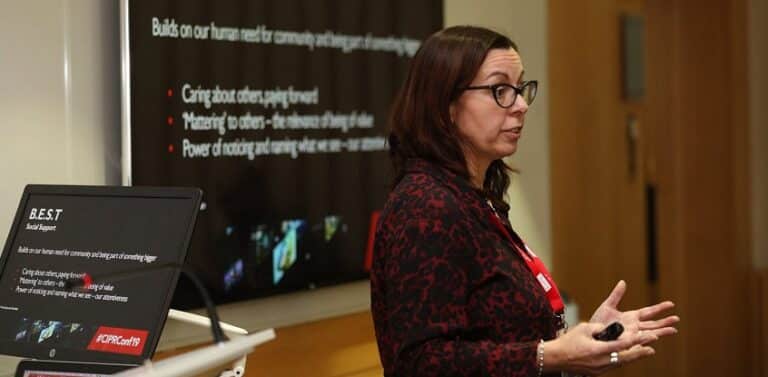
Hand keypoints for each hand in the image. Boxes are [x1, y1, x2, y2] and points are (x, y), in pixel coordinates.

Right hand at [543, 322, 657, 375]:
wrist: (556, 358)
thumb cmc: (568, 342)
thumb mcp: (584, 328)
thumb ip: (600, 327)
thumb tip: (611, 328)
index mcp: (599, 350)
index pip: (623, 345)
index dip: (637, 340)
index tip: (649, 336)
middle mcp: (602, 362)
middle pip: (626, 357)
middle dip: (640, 352)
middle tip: (652, 348)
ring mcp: (600, 369)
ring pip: (621, 362)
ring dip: (633, 356)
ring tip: (644, 351)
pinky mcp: (597, 372)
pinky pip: (613, 365)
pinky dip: (622, 359)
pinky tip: (626, 355)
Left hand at [590, 280, 678, 339]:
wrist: (591, 334)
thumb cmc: (599, 321)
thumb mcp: (608, 306)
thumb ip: (616, 295)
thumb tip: (623, 282)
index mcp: (632, 317)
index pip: (649, 312)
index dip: (660, 308)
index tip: (671, 304)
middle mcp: (634, 327)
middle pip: (653, 324)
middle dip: (665, 322)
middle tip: (677, 319)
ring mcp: (631, 335)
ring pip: (649, 333)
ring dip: (661, 332)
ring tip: (673, 330)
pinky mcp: (626, 343)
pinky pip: (638, 342)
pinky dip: (647, 339)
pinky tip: (654, 338)